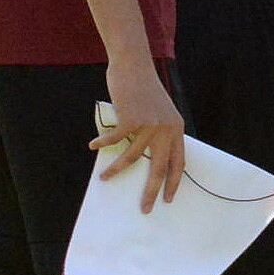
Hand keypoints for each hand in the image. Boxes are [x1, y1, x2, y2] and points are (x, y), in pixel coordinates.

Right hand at [92, 60, 184, 211]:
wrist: (133, 65)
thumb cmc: (143, 88)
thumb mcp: (159, 111)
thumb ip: (158, 131)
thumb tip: (147, 155)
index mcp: (176, 128)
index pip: (179, 162)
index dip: (174, 182)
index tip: (168, 199)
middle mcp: (166, 129)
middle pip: (160, 168)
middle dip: (151, 191)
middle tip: (145, 208)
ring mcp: (150, 125)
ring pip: (132, 158)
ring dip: (116, 170)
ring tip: (104, 178)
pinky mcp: (132, 120)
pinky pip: (115, 141)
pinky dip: (103, 144)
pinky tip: (94, 146)